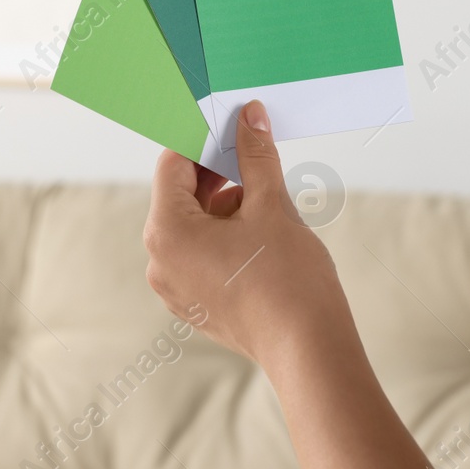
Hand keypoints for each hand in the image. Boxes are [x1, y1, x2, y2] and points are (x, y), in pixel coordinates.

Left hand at [143, 101, 355, 372]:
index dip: (203, 141)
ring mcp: (175, 287)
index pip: (173, 165)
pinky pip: (200, 255)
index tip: (232, 128)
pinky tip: (260, 232)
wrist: (309, 351)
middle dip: (217, 173)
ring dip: (224, 204)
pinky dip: (223, 235)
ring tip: (266, 198)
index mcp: (167, 232)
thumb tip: (250, 117)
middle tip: (254, 155)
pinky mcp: (195, 304)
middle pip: (180, 196)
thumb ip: (254, 156)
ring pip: (192, 226)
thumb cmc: (289, 280)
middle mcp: (160, 260)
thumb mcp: (271, 205)